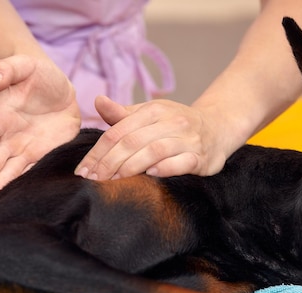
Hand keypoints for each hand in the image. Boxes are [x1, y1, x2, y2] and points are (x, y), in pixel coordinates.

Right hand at [0, 55, 80, 207]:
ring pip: (8, 174)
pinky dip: (22, 188)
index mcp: (0, 118)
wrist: (59, 88)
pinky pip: (30, 173)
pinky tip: (13, 203)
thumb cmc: (38, 74)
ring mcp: (25, 148)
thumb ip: (8, 69)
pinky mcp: (43, 155)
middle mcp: (9, 137)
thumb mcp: (25, 65)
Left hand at [74, 96, 234, 180]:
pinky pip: (183, 162)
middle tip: (93, 180)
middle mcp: (171, 121)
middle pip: (132, 142)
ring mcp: (188, 139)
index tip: (83, 171)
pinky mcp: (202, 157)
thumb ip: (122, 115)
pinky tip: (151, 175)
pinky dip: (166, 168)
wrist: (218, 127)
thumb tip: (97, 101)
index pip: (118, 132)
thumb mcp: (150, 115)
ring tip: (114, 181)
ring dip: (131, 167)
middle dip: (109, 163)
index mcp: (153, 110)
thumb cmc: (175, 124)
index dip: (98, 152)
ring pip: (155, 150)